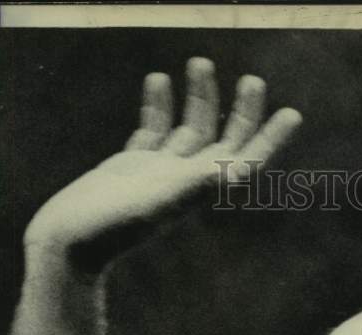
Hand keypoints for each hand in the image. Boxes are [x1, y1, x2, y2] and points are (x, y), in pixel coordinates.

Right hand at [24, 57, 301, 268]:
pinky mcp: (131, 167)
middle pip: (224, 140)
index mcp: (199, 190)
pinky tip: (159, 80)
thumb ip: (191, 188)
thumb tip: (228, 172)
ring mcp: (158, 172)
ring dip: (199, 98)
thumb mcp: (155, 205)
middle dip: (241, 111)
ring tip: (201, 62)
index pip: (245, 160)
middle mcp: (185, 181)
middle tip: (254, 80)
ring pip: (190, 129)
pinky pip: (153, 130)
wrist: (69, 245)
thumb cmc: (111, 230)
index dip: (271, 138)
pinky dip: (159, 105)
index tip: (292, 114)